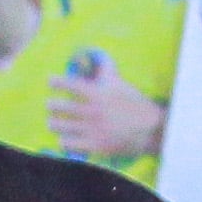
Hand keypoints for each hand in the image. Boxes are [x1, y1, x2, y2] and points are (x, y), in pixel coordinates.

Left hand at [44, 61, 166, 164]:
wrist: (151, 130)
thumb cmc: (135, 103)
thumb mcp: (119, 83)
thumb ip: (104, 70)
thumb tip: (92, 55)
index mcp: (97, 93)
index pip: (68, 84)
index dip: (56, 82)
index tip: (51, 81)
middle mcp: (91, 111)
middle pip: (58, 107)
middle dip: (52, 105)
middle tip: (51, 105)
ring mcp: (92, 130)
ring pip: (59, 126)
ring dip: (54, 123)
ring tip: (53, 122)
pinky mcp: (94, 146)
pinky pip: (68, 144)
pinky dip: (64, 140)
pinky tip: (65, 138)